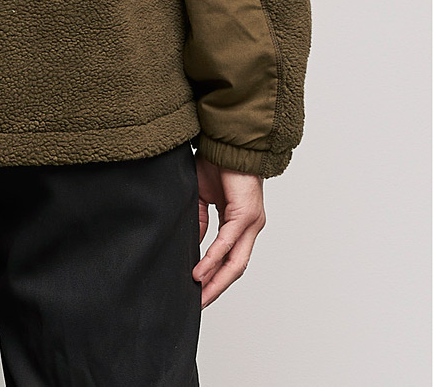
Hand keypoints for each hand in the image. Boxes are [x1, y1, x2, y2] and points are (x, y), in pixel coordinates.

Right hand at [192, 152, 266, 307]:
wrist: (226, 141)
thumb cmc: (217, 164)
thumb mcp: (202, 197)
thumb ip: (200, 222)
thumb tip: (194, 248)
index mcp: (241, 224)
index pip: (230, 259)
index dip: (216, 277)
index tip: (199, 292)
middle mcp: (251, 227)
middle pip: (236, 267)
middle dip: (218, 288)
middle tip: (200, 304)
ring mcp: (251, 222)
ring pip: (236, 261)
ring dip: (218, 280)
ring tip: (200, 294)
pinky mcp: (246, 214)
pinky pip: (228, 241)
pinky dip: (214, 257)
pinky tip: (201, 270)